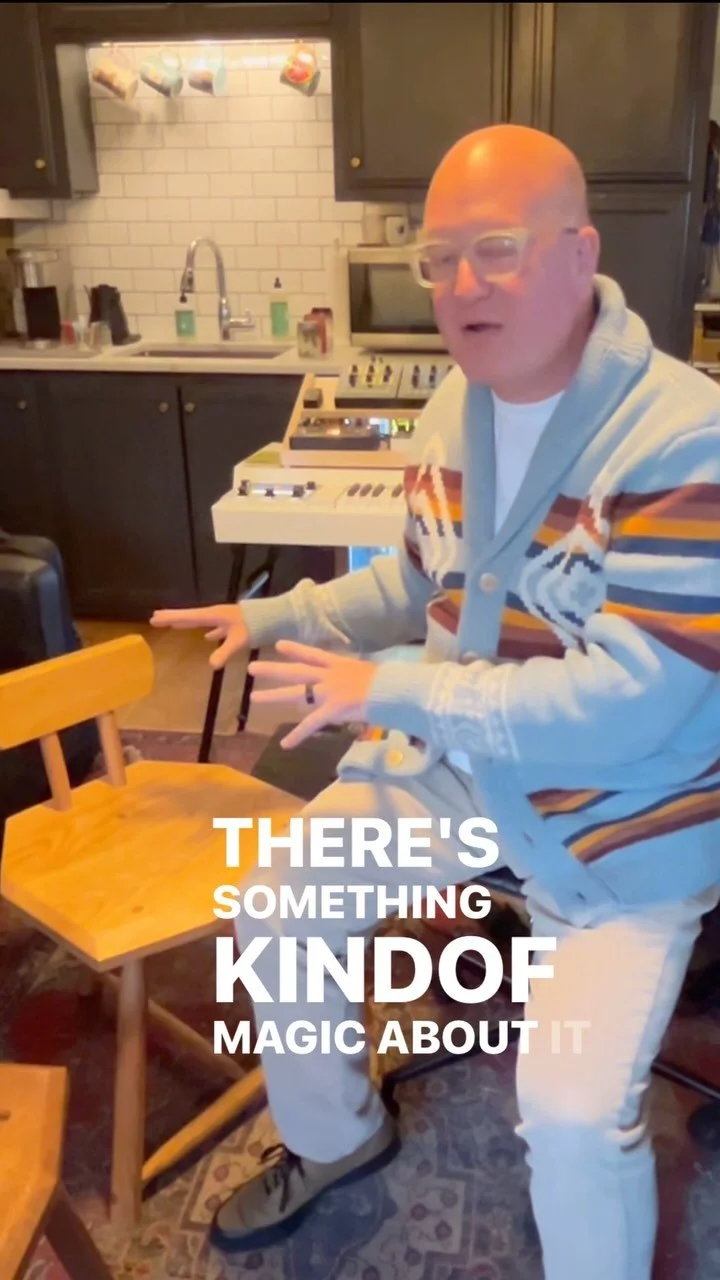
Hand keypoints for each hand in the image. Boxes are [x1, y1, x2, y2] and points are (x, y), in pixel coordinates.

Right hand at [149, 603, 248, 669]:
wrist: (275, 616)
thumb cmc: (256, 625)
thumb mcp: (239, 640)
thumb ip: (225, 651)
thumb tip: (211, 665)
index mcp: (214, 615)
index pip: (187, 616)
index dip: (171, 618)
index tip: (154, 617)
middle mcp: (216, 614)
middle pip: (190, 616)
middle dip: (173, 618)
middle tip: (154, 618)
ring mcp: (224, 619)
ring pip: (200, 621)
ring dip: (187, 623)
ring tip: (174, 624)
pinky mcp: (233, 624)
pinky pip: (214, 627)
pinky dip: (209, 631)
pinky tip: (208, 637)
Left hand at [248, 640, 378, 747]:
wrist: (395, 689)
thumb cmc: (391, 682)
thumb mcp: (371, 674)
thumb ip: (358, 678)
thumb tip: (354, 686)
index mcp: (341, 665)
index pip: (313, 654)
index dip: (296, 649)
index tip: (278, 645)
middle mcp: (330, 675)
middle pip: (296, 671)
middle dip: (274, 669)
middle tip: (252, 668)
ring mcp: (329, 692)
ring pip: (296, 693)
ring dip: (274, 695)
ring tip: (254, 699)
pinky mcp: (333, 709)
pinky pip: (311, 724)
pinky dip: (297, 736)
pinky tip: (284, 744)